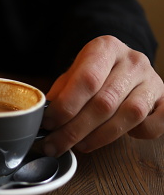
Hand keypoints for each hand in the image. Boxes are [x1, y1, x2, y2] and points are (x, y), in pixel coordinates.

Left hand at [42, 35, 163, 156]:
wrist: (120, 65)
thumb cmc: (90, 74)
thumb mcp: (70, 76)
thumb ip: (59, 94)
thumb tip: (41, 118)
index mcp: (105, 48)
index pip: (87, 80)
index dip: (66, 106)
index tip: (48, 124)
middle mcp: (133, 60)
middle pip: (105, 102)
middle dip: (75, 129)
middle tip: (55, 144)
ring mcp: (152, 79)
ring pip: (130, 114)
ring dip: (100, 137)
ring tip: (78, 146)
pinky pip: (156, 123)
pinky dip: (138, 134)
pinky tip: (116, 137)